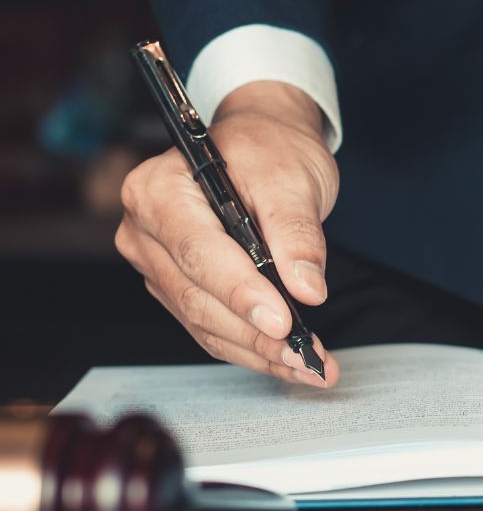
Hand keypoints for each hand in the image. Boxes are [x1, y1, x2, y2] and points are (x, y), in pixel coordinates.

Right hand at [115, 81, 341, 386]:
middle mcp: (146, 231)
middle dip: (257, 335)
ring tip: (310, 366)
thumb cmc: (269, 150)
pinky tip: (289, 361)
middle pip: (198, 297)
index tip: (283, 322)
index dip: (240, 293)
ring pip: (205, 323)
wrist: (264, 144)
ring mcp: (158, 263)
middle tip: (307, 357)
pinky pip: (212, 328)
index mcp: (159, 191)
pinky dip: (252, 349)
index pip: (198, 253)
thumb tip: (307, 288)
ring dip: (258, 351)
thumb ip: (297, 234)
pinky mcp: (179, 287)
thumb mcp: (291, 179)